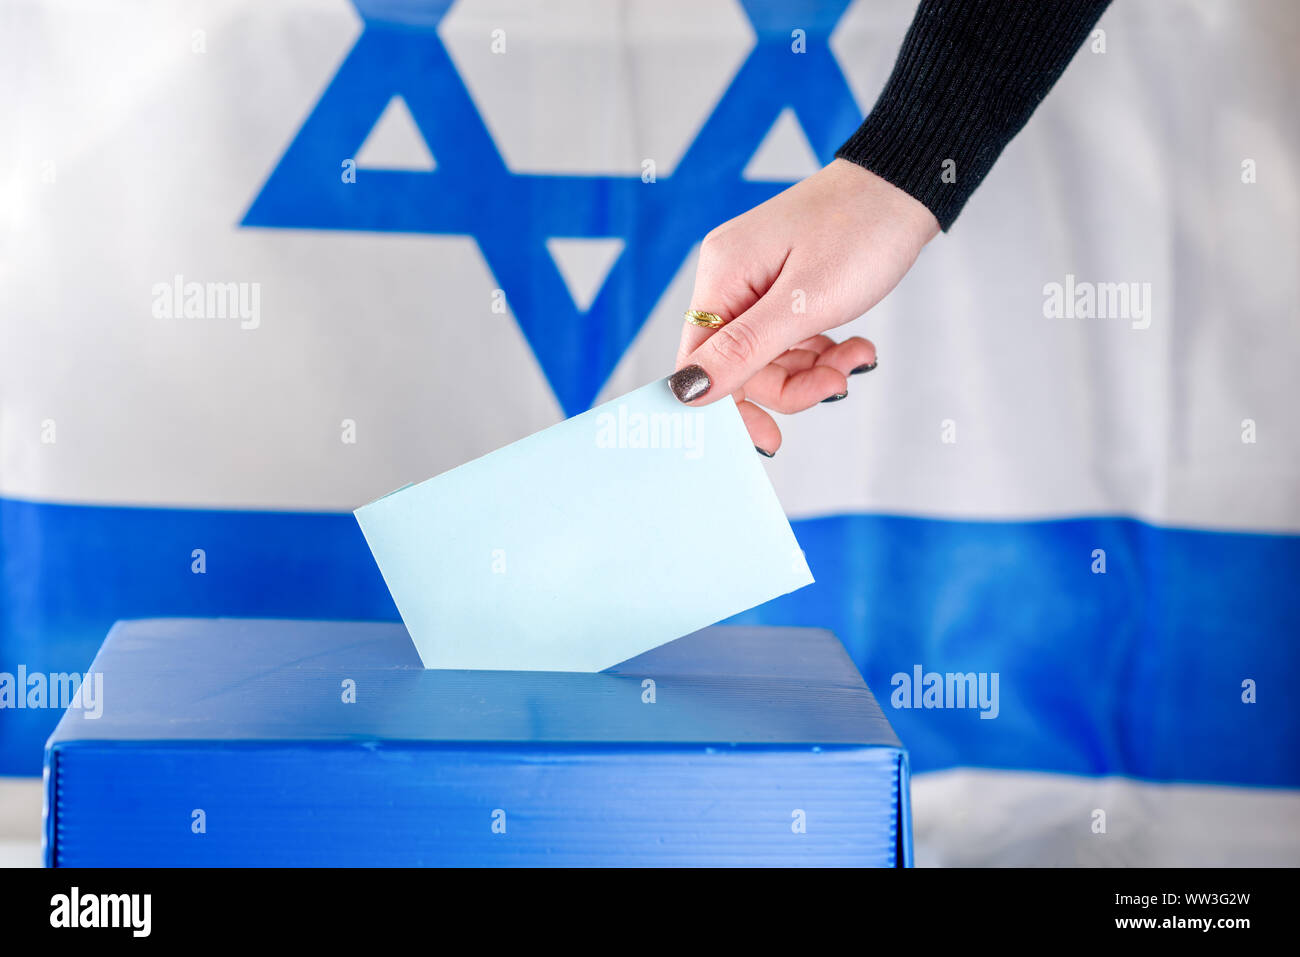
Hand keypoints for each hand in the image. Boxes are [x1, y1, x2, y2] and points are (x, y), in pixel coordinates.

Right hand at [671, 158, 939, 454]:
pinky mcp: (784, 286)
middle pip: (738, 366)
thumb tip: (684, 392)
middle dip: (788, 386)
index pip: (700, 363)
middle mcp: (730, 278)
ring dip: (813, 370)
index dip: (729, 407)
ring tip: (856, 357)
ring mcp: (757, 282)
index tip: (770, 439)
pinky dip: (822, 351)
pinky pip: (790, 339)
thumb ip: (743, 350)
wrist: (907, 185)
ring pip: (769, 358)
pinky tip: (854, 347)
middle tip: (836, 384)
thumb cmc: (861, 230)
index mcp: (722, 276)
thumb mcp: (804, 303)